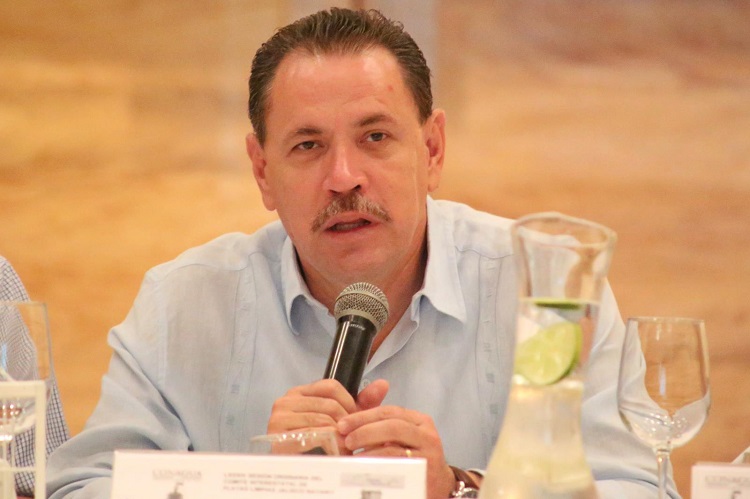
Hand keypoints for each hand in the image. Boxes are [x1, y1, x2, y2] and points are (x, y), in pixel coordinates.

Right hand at [266, 378, 388, 453]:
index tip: (354, 420)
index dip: (348, 402)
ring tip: (345, 446)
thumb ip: (362, 402)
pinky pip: (313, 434)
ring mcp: (279, 418)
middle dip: (346, 422)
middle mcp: (285, 401)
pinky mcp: (278, 435)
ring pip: (324, 419)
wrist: (301, 473)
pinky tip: (335, 451)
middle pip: (329, 404)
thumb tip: (383, 384)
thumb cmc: (320, 446)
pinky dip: (329, 442)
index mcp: (298, 393)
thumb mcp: (344, 420)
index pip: (330, 386)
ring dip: (339, 435)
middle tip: (351, 437)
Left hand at [337, 400, 454, 498]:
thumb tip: (349, 416)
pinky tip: (364, 467)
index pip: (387, 412)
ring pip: (395, 446)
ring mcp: (429, 452)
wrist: (437, 487)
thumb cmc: (412, 460)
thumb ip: (377, 424)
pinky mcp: (426, 471)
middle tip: (345, 438)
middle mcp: (426, 433)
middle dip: (364, 430)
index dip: (363, 416)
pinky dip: (378, 465)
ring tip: (351, 454)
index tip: (342, 424)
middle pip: (392, 425)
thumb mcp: (396, 439)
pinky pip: (397, 466)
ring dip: (368, 449)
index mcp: (418, 420)